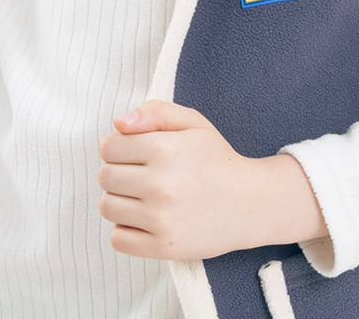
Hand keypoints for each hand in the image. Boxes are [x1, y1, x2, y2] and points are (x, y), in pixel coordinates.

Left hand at [98, 100, 327, 259]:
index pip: (108, 147)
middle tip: (140, 175)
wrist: (253, 203)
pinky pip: (118, 239)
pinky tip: (144, 220)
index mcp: (164, 149)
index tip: (135, 153)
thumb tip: (119, 124)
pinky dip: (125, 230)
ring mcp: (162, 219)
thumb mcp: (191, 122)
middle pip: (105, 177)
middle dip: (117, 173)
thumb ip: (153, 112)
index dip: (118, 147)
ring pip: (107, 207)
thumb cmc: (216, 158)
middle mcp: (161, 184)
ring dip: (119, 200)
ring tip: (142, 197)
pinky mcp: (165, 247)